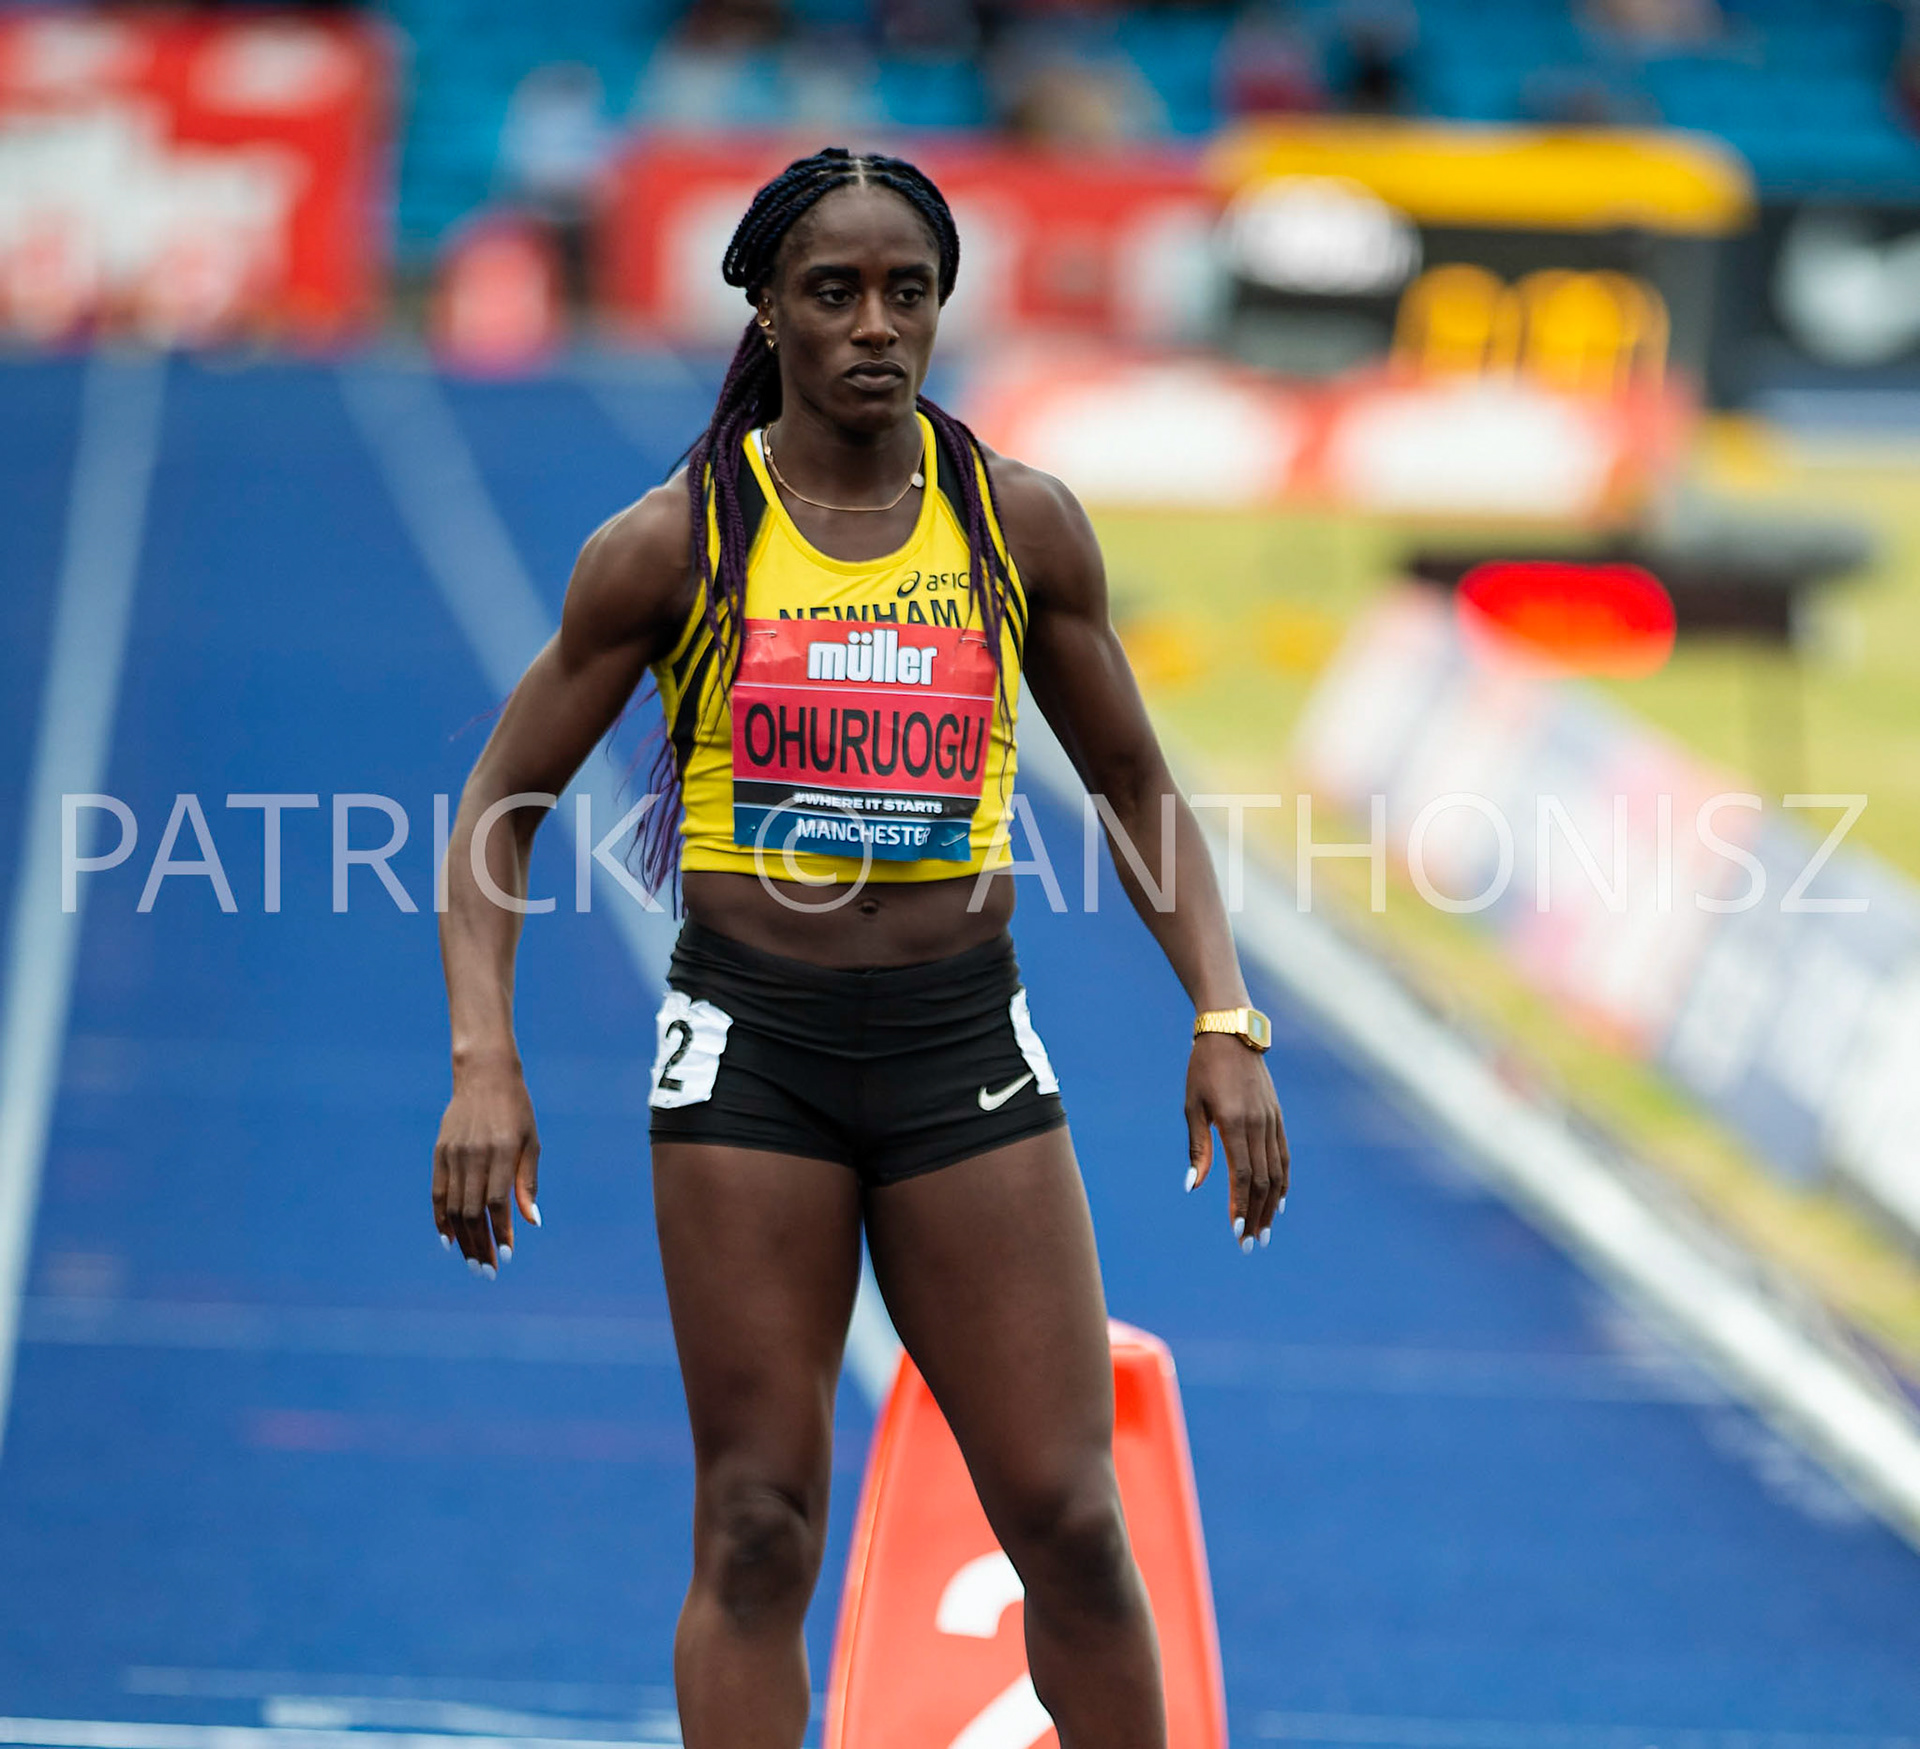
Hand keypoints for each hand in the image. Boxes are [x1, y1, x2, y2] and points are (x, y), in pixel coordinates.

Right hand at [432, 1059, 540, 1274]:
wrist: (484, 1076)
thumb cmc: (516, 1111)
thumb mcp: (530, 1142)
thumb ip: (527, 1181)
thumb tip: (533, 1221)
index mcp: (500, 1152)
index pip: (498, 1203)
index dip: (502, 1233)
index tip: (508, 1256)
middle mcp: (473, 1155)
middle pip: (473, 1211)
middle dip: (481, 1245)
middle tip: (488, 1271)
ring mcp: (453, 1155)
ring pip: (454, 1207)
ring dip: (464, 1239)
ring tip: (474, 1262)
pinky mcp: (439, 1153)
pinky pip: (438, 1193)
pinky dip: (442, 1219)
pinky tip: (450, 1241)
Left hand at [1184, 1034, 1288, 1250]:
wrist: (1231, 1033)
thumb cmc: (1203, 1069)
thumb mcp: (1192, 1106)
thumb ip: (1198, 1147)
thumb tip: (1194, 1185)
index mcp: (1234, 1123)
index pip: (1242, 1176)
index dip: (1240, 1206)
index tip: (1236, 1231)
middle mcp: (1259, 1125)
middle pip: (1263, 1181)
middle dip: (1257, 1214)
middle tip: (1250, 1243)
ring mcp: (1272, 1120)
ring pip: (1278, 1172)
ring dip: (1272, 1204)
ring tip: (1264, 1230)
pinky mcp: (1278, 1116)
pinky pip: (1284, 1155)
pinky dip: (1284, 1181)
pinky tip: (1280, 1200)